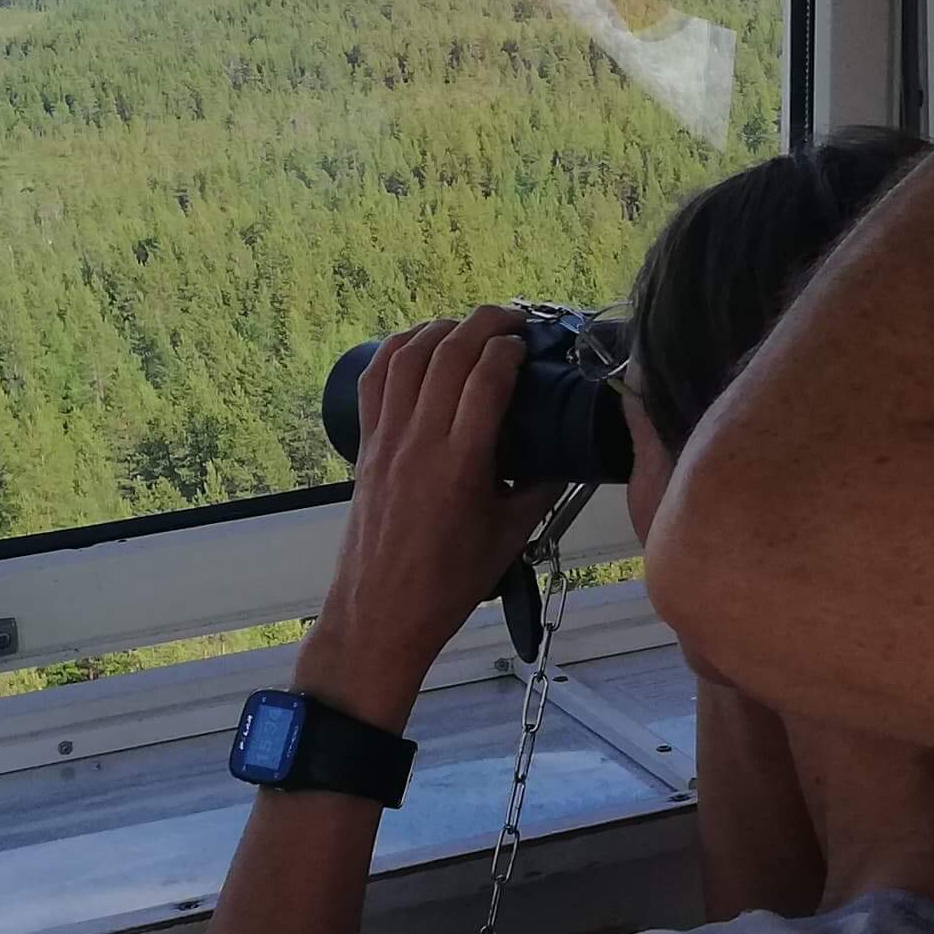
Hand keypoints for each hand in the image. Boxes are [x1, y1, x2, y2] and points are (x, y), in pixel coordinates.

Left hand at [295, 308, 568, 731]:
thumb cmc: (448, 583)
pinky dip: (397, 349)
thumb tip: (566, 455)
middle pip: (448, 353)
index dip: (510, 348)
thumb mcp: (510, 537)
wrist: (381, 613)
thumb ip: (541, 489)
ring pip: (409, 356)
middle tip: (511, 320)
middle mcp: (420, 440)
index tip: (529, 345)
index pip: (486, 378)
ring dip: (441, 328)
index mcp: (461, 462)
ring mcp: (387, 439)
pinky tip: (418, 343)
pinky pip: (375, 380)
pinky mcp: (366, 446)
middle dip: (483, 322)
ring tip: (469, 326)